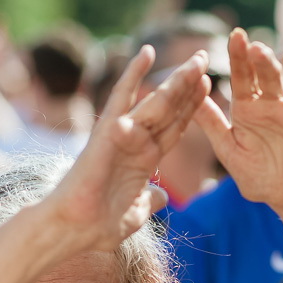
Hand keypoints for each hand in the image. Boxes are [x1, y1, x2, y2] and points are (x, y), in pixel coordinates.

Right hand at [37, 47, 209, 252]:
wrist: (73, 230)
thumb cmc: (97, 226)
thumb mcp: (136, 214)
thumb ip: (150, 202)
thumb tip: (162, 198)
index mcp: (143, 161)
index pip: (173, 128)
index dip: (191, 107)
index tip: (209, 86)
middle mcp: (135, 143)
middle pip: (169, 108)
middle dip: (188, 85)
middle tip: (205, 56)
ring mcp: (122, 135)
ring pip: (156, 101)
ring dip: (177, 79)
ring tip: (198, 58)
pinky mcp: (107, 132)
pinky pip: (121, 97)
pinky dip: (133, 75)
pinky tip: (147, 52)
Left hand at [194, 29, 282, 215]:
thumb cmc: (258, 174)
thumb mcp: (229, 151)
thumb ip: (212, 124)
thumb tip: (189, 97)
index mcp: (249, 108)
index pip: (243, 77)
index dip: (239, 57)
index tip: (235, 35)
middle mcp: (275, 106)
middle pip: (270, 78)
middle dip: (264, 62)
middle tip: (256, 48)